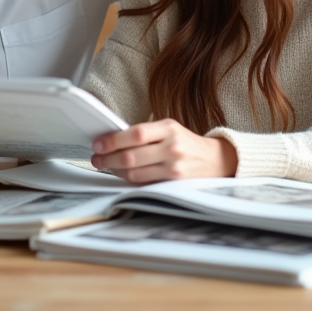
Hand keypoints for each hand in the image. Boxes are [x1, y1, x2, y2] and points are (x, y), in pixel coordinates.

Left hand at [90, 119, 238, 182]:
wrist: (215, 160)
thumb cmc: (186, 143)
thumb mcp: (169, 129)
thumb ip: (145, 134)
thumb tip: (112, 140)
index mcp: (169, 127)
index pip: (134, 134)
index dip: (112, 140)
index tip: (98, 144)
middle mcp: (172, 146)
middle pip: (131, 156)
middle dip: (108, 158)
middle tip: (96, 158)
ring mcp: (174, 166)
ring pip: (134, 172)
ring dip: (114, 170)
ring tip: (105, 165)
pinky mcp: (174, 182)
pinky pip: (144, 182)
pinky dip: (128, 179)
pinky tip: (121, 174)